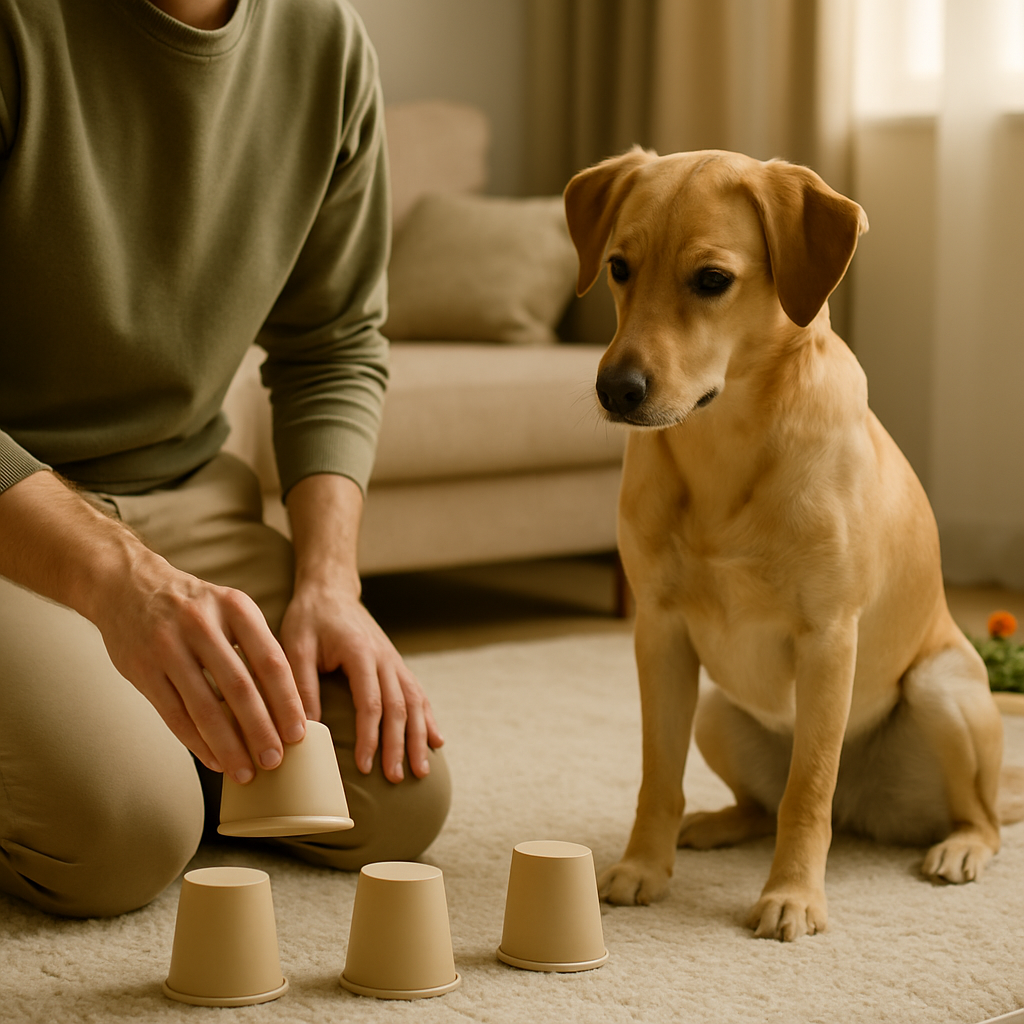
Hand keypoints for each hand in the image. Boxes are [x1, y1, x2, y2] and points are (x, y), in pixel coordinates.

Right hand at [93, 550, 307, 783]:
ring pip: (205, 707)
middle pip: (240, 688)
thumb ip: (256, 647)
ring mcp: (168, 647)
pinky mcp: (142, 668)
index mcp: (235, 608)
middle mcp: (202, 624)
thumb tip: (288, 703)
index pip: (271, 661)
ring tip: (246, 772)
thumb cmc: (195, 607)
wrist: (130, 586)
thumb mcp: (230, 610)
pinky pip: (174, 715)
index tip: (299, 732)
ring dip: (228, 746)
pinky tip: (214, 761)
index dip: (287, 701)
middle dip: (261, 729)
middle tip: (276, 760)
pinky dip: (197, 742)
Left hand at [280, 580, 442, 781]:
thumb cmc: (308, 619)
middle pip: (398, 708)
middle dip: (399, 746)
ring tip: (421, 772)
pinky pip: (418, 693)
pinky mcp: (396, 664)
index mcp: (361, 653)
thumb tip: (305, 731)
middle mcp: (385, 658)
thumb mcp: (295, 647)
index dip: (370, 737)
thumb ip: (302, 686)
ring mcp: (394, 661)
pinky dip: (428, 719)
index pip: (371, 703)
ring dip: (419, 738)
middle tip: (395, 778)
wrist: (330, 590)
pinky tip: (436, 741)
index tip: (364, 766)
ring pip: (415, 703)